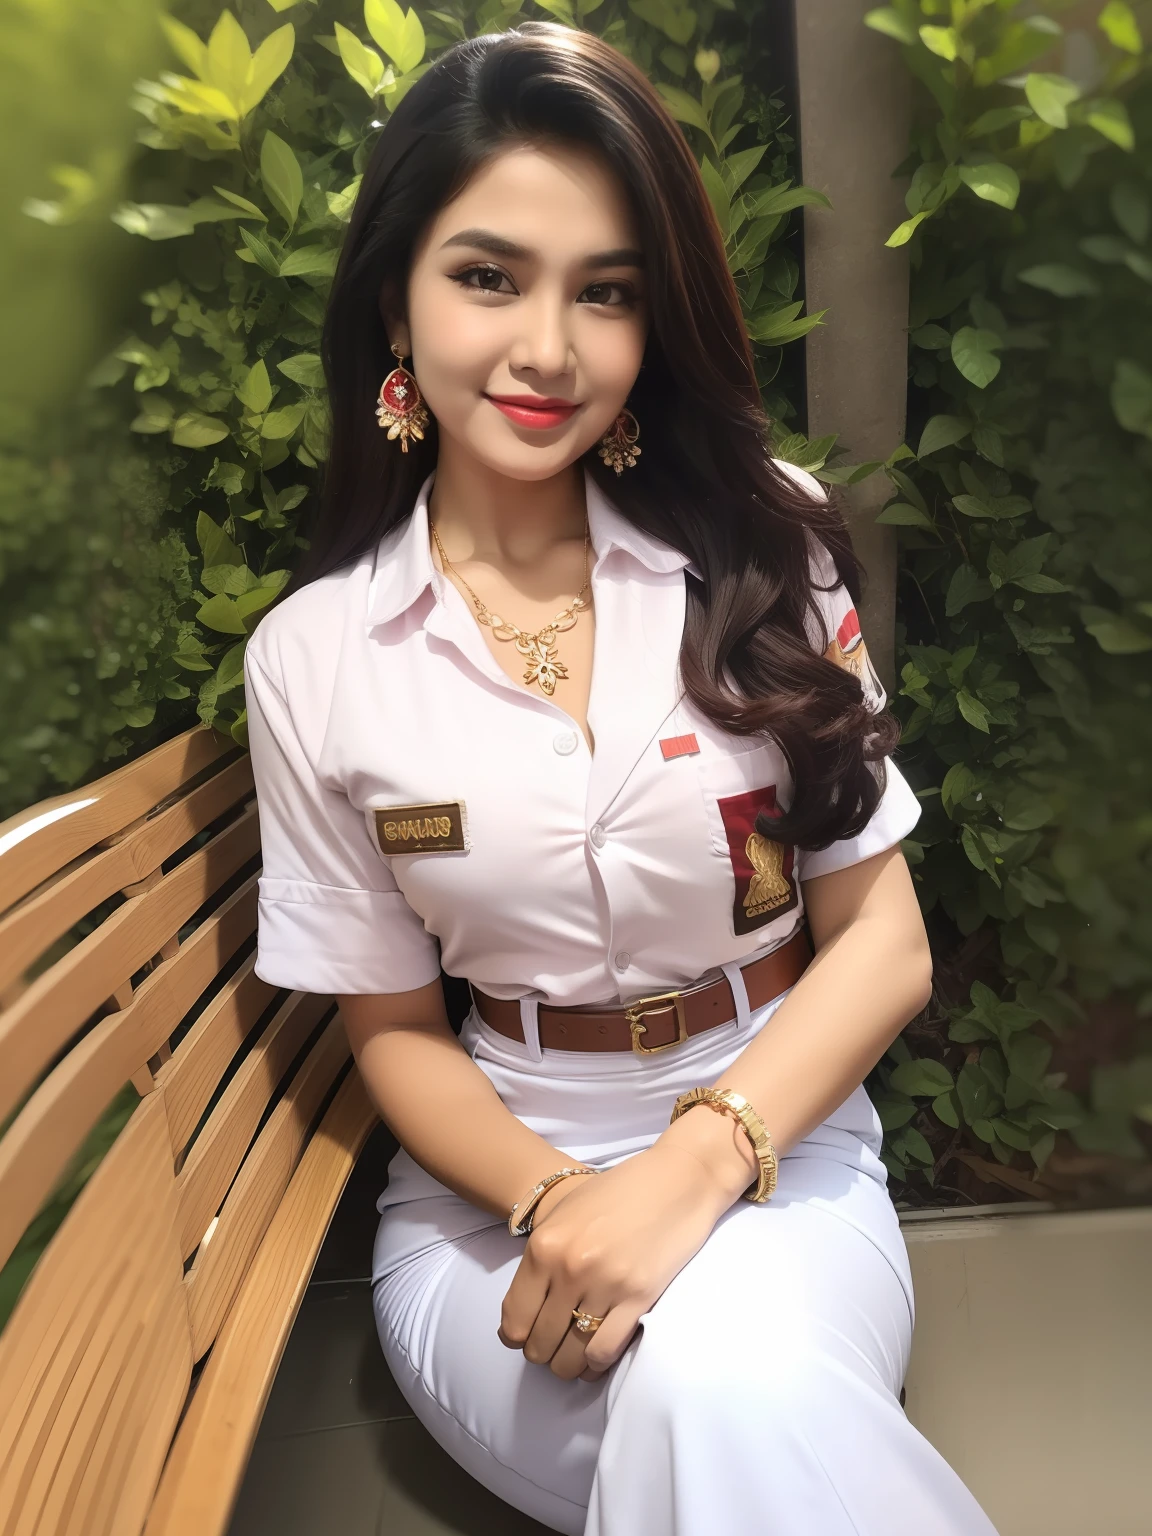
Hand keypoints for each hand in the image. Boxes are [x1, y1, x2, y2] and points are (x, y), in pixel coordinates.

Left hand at [498, 1103, 757, 1381]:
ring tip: (574, 1356)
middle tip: (554, 1345)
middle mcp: (569, 1268)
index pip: (513, 1319)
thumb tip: (524, 1309)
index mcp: (545, 1246)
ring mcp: (605, 1285)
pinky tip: (597, 1357)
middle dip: (543, 1352)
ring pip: (570, 1357)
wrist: (677, 1179)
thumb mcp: (566, 1213)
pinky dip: (596, 1365)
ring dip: (568, 1365)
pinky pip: (604, 1352)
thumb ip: (542, 1257)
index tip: (525, 1338)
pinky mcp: (639, 1298)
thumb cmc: (620, 1192)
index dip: (515, 1337)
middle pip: (539, 1343)